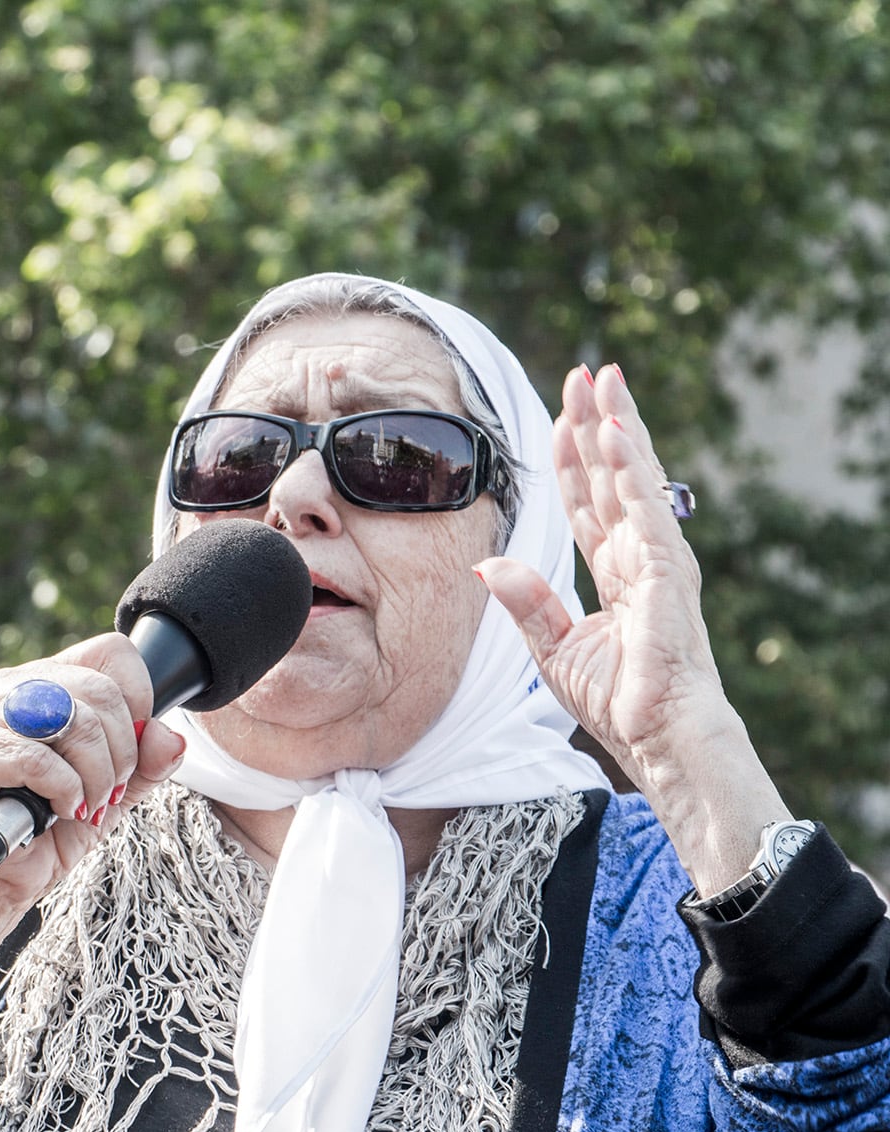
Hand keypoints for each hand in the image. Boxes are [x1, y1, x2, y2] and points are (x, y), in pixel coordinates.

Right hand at [0, 634, 186, 910]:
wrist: (6, 873)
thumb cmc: (54, 824)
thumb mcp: (116, 790)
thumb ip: (147, 762)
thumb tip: (171, 739)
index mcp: (49, 679)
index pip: (111, 653)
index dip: (138, 700)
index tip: (129, 748)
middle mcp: (15, 686)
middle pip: (102, 691)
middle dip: (122, 753)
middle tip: (108, 791)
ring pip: (76, 722)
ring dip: (97, 776)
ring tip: (86, 804)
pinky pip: (42, 761)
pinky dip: (65, 792)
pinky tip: (60, 810)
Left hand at [477, 364, 721, 774]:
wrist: (658, 737)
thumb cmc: (620, 702)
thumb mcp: (554, 649)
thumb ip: (526, 602)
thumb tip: (486, 566)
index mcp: (617, 570)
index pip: (588, 500)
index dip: (574, 457)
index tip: (562, 414)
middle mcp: (641, 554)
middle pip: (613, 474)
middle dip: (598, 422)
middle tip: (587, 372)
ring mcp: (659, 557)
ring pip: (632, 476)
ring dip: (616, 424)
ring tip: (604, 378)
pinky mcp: (668, 569)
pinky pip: (645, 507)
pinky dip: (630, 467)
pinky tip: (615, 431)